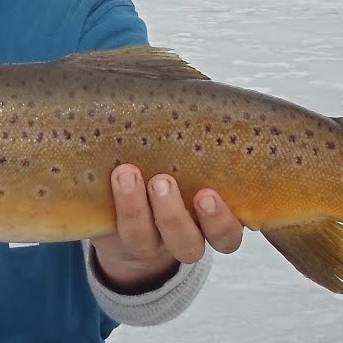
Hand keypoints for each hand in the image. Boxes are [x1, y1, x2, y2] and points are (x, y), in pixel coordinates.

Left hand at [89, 165, 243, 293]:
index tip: (207, 195)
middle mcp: (178, 239)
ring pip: (142, 238)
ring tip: (127, 174)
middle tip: (162, 183)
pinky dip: (107, 204)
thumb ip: (205, 160)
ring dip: (135, 208)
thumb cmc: (172, 182)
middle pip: (185, 243)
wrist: (130, 212)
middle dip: (173, 215)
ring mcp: (143, 241)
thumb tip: (237, 99)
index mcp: (207, 226)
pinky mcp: (110, 236)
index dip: (220, 223)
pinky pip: (107, 230)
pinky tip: (105, 176)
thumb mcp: (196, 174)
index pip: (226, 237)